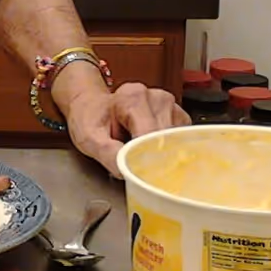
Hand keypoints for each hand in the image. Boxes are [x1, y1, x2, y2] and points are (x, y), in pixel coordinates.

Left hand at [56, 67, 186, 175]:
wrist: (92, 108)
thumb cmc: (91, 119)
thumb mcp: (88, 138)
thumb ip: (107, 153)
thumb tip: (127, 171)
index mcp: (133, 97)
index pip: (150, 134)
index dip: (147, 157)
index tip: (140, 173)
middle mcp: (155, 98)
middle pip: (167, 138)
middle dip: (155, 158)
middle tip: (140, 170)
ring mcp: (170, 106)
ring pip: (178, 141)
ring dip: (164, 155)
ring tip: (143, 155)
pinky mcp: (178, 118)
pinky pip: (182, 141)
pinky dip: (171, 152)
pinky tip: (154, 151)